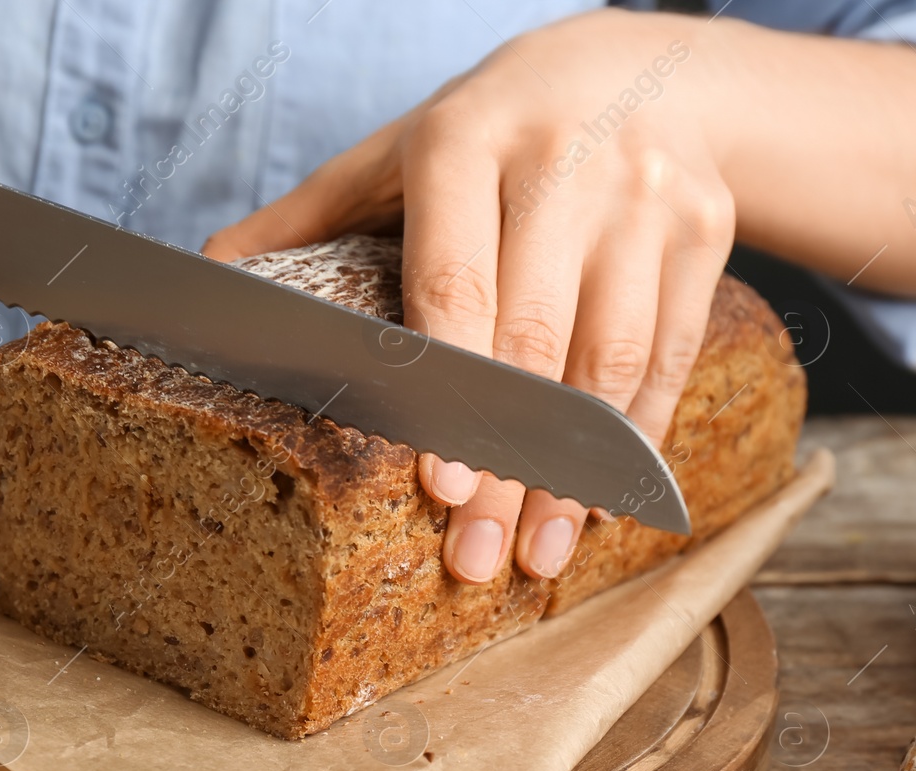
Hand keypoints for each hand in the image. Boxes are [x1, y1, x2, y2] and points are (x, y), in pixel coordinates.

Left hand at [205, 10, 732, 583]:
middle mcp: (562, 161)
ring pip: (610, 361)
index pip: (454, 284)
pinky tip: (602, 499)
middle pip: (534, 342)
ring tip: (541, 552)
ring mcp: (645, 194)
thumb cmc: (488, 130)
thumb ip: (309, 217)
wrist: (634, 70)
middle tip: (478, 555)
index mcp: (463, 143)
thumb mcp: (393, 154)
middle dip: (508, 466)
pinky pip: (670, 352)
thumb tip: (210, 276)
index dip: (447, 395)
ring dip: (576, 474)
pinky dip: (635, 437)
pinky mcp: (705, 227)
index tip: (441, 488)